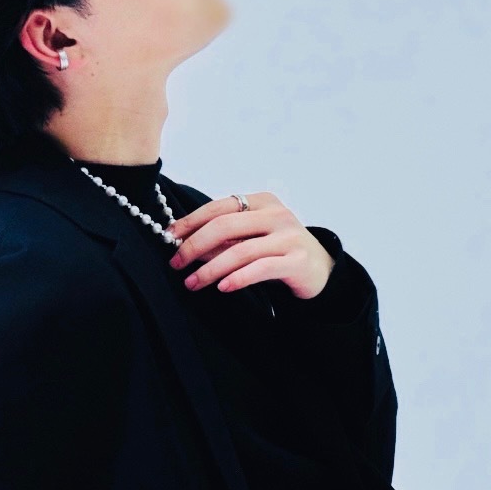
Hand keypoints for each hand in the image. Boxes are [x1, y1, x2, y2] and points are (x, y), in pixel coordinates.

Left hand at [166, 192, 334, 298]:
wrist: (320, 271)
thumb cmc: (280, 253)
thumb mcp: (253, 239)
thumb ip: (226, 238)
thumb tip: (185, 244)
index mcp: (263, 202)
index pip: (219, 206)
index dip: (191, 221)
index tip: (170, 237)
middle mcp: (277, 215)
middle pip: (225, 226)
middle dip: (194, 245)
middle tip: (177, 264)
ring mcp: (289, 236)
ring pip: (240, 250)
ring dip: (210, 269)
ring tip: (192, 283)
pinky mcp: (296, 261)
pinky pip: (260, 268)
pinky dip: (237, 278)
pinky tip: (222, 287)